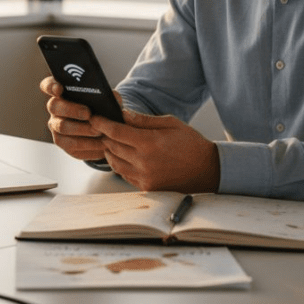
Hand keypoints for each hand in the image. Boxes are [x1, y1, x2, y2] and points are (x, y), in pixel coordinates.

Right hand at [39, 75, 117, 161]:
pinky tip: (101, 144)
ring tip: (99, 131)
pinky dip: (88, 144)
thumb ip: (108, 96)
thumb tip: (112, 96)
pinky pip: (71, 144)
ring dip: (82, 129)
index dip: (51, 86)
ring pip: (62, 127)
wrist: (104, 132)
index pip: (48, 85)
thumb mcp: (107, 101)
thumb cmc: (102, 110)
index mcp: (62, 92)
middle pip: (54, 106)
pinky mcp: (62, 142)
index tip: (59, 88)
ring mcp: (56, 125)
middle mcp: (55, 108)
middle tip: (88, 113)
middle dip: (71, 109)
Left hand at [90, 110, 219, 193]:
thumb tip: (122, 115)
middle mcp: (143, 162)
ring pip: (114, 163)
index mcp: (149, 143)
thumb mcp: (170, 123)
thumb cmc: (191, 144)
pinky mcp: (146, 188)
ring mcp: (144, 178)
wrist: (208, 171)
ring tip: (113, 141)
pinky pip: (123, 174)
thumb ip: (143, 120)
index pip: (115, 132)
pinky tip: (125, 155)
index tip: (95, 118)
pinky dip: (120, 164)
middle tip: (102, 127)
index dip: (102, 123)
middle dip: (104, 135)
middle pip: (111, 146)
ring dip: (110, 151)